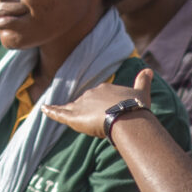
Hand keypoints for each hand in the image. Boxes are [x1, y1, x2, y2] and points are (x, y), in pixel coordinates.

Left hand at [42, 68, 163, 138]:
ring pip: (71, 107)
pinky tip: (43, 109)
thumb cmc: (134, 107)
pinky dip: (51, 111)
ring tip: (63, 114)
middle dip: (87, 110)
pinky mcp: (73, 117)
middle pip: (84, 102)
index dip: (102, 104)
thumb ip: (143, 81)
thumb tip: (148, 70)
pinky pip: (59, 113)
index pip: (98, 96)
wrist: (126, 117)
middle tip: (93, 121)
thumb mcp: (142, 92)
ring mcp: (81, 105)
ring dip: (67, 110)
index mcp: (104, 88)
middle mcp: (90, 94)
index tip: (106, 111)